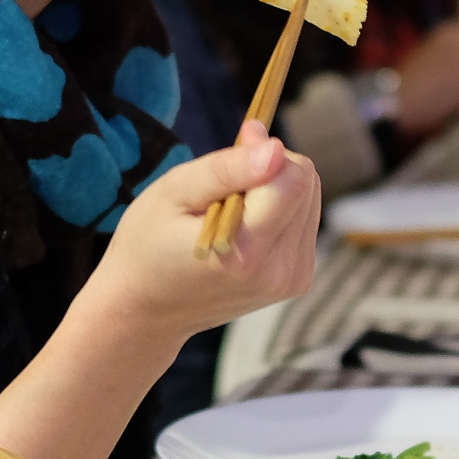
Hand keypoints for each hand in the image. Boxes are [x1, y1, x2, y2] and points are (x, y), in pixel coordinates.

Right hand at [82, 120, 318, 341]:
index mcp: (245, 249)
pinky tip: (245, 229)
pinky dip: (279, 213)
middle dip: (271, 172)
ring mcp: (290, 280)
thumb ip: (227, 168)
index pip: (294, 179)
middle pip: (306, 185)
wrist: (148, 309)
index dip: (266, 154)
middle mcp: (277, 270)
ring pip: (310, 199)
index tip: (232, 159)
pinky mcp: (296, 281)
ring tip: (231, 213)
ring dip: (276, 191)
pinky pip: (305, 221)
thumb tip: (276, 148)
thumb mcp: (174, 192)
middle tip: (224, 190)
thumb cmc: (149, 244)